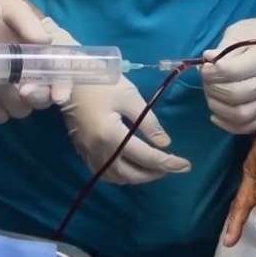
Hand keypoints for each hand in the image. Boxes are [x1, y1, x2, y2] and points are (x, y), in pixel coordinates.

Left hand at [0, 0, 53, 123]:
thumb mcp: (12, 9)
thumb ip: (28, 22)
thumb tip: (46, 42)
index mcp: (43, 57)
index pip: (62, 76)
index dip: (63, 88)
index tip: (58, 96)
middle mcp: (32, 76)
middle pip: (43, 99)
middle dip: (37, 97)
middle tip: (24, 89)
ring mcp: (11, 90)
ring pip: (20, 110)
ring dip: (13, 102)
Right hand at [61, 76, 191, 184]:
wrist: (70, 78)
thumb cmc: (102, 82)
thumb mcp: (130, 97)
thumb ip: (148, 122)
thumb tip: (164, 144)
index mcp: (111, 136)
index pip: (145, 157)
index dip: (168, 163)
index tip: (186, 165)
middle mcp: (99, 150)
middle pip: (131, 174)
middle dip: (154, 173)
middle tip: (172, 165)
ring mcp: (88, 152)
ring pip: (116, 177)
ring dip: (137, 176)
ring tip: (153, 167)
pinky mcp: (82, 150)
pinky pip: (103, 172)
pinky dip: (120, 174)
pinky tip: (129, 165)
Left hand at [202, 10, 255, 133]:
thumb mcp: (238, 33)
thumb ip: (222, 49)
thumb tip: (207, 59)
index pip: (232, 72)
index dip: (212, 72)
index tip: (205, 66)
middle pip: (237, 95)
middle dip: (213, 89)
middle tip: (207, 81)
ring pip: (242, 114)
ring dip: (218, 107)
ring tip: (211, 94)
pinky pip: (250, 126)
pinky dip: (228, 125)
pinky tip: (216, 114)